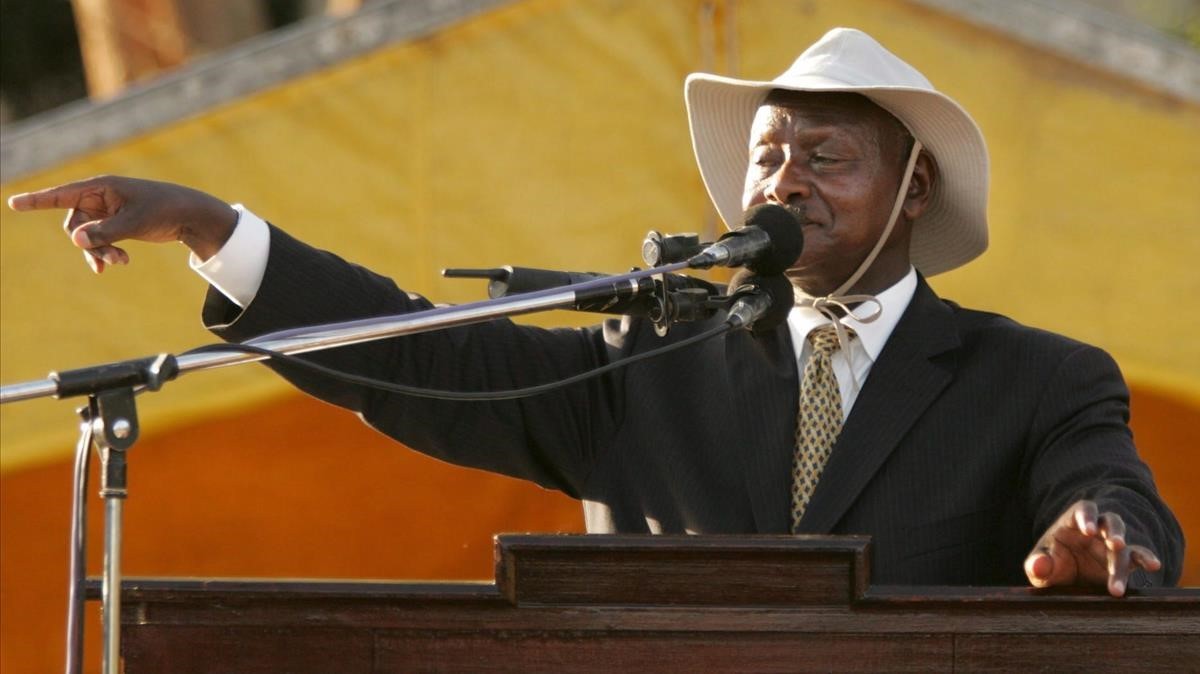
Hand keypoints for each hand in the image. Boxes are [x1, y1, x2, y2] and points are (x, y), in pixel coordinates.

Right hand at [7, 175, 237, 272]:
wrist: (190, 216)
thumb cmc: (164, 210)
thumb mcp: (134, 223)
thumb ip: (104, 232)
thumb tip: (75, 240)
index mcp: (102, 187)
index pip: (62, 194)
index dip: (37, 200)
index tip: (13, 204)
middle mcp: (101, 197)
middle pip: (75, 224)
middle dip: (88, 243)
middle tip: (109, 260)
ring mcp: (107, 211)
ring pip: (87, 236)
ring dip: (99, 251)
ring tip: (120, 262)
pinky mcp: (116, 223)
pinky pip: (99, 240)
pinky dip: (106, 252)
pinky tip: (118, 263)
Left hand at [1024, 499, 1161, 596]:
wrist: (1066, 580)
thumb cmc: (1052, 565)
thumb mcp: (1040, 566)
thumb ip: (1037, 564)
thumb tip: (1039, 565)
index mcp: (1073, 521)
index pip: (1082, 510)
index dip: (1086, 517)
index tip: (1087, 530)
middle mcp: (1097, 529)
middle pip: (1110, 522)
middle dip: (1114, 532)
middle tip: (1116, 544)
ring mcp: (1112, 544)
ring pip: (1125, 542)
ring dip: (1128, 553)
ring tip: (1130, 568)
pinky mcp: (1125, 560)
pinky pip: (1138, 556)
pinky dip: (1146, 559)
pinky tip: (1154, 565)